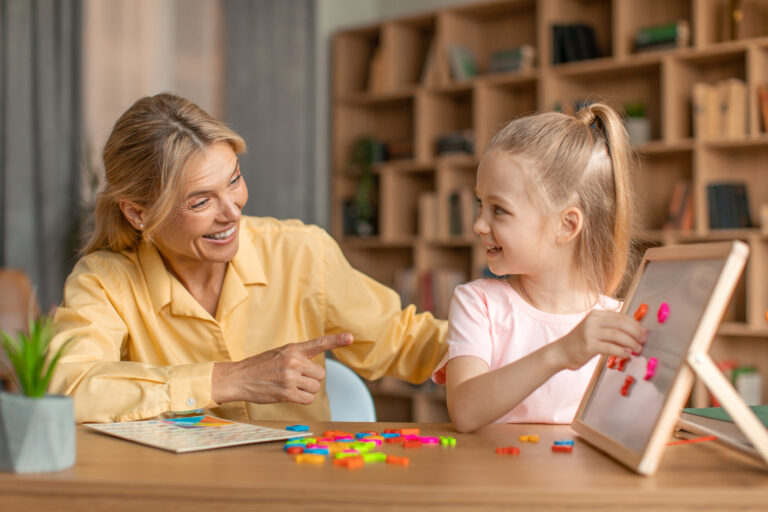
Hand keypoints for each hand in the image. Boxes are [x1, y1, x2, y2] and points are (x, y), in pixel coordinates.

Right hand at [211, 333, 353, 404]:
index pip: (319, 343)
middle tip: (295, 378)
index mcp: (293, 349)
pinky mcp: (287, 393)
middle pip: (321, 374)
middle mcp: (294, 361)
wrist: (239, 378)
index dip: (337, 341)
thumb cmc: (260, 366)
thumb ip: (298, 356)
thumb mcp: (280, 353)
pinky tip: (289, 394)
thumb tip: (315, 369)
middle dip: (311, 379)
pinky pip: (308, 399)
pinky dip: (302, 399)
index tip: (351, 337)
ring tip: (290, 386)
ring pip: (315, 387)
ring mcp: (290, 377)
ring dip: (306, 390)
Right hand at [555, 311, 646, 369]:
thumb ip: (610, 328)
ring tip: (637, 350)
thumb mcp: (594, 329)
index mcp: (596, 315)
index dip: (635, 324)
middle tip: (643, 341)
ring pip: (618, 335)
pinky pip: (610, 347)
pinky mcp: (588, 345)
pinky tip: (627, 355)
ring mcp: (590, 332)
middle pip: (621, 324)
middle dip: (636, 333)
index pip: (621, 316)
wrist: (560, 352)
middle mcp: (593, 320)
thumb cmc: (580, 342)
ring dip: (631, 343)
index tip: (644, 332)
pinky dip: (622, 351)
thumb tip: (635, 332)